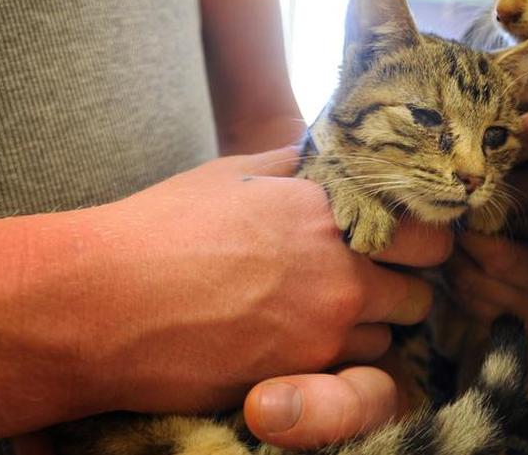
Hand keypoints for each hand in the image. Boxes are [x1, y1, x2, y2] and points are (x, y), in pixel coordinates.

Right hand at [75, 147, 451, 439]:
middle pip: (419, 295)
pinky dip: (333, 364)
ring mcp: (323, 331)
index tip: (403, 244)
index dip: (420, 241)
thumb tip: (327, 149)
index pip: (428, 233)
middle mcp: (342, 273)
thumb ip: (295, 163)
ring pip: (384, 339)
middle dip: (401, 289)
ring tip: (321, 313)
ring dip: (367, 329)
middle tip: (369, 282)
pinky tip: (295, 342)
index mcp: (331, 213)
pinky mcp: (298, 379)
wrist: (99, 304)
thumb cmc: (159, 230)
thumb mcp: (233, 175)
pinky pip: (345, 377)